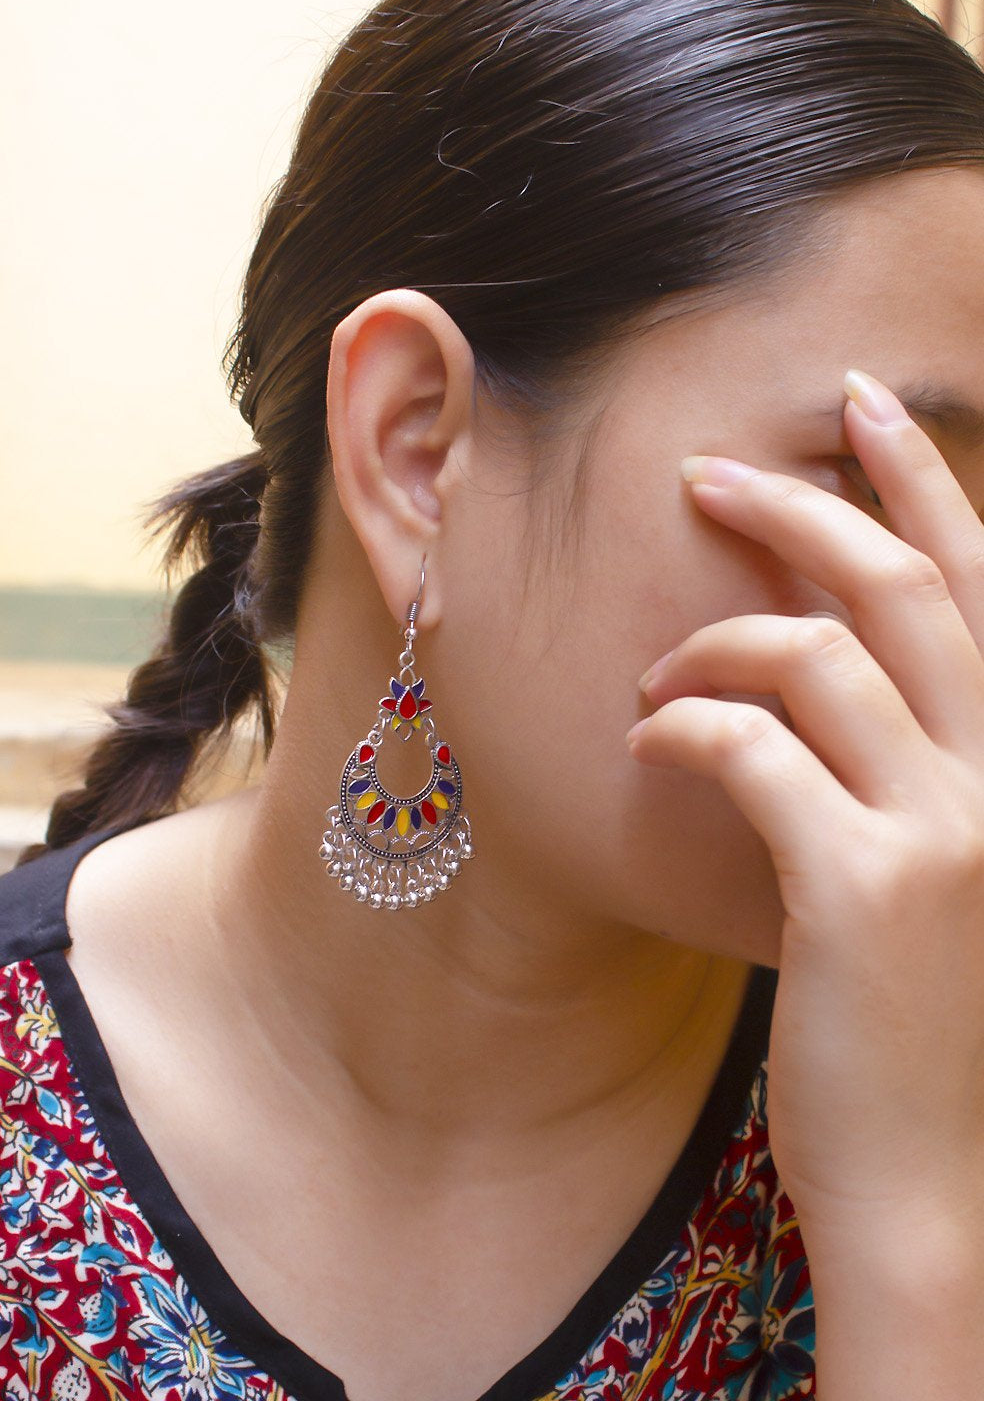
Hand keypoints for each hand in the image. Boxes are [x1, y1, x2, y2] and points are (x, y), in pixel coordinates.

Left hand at [625, 368, 983, 1254]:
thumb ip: (901, 767)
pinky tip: (646, 746)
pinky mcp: (867, 884)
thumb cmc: (919, 1027)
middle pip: (904, 585)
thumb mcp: (935, 874)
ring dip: (712, 643)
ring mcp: (950, 826)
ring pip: (815, 655)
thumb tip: (801, 668)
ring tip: (655, 676)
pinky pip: (751, 748)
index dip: (923, 481)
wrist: (937, 1188)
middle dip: (801, 506)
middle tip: (705, 472)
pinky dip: (684, 730)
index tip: (856, 409)